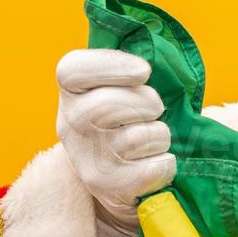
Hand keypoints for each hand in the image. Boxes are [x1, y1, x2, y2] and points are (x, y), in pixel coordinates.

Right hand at [55, 49, 175, 236]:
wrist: (122, 181)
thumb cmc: (132, 122)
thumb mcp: (124, 90)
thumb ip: (134, 70)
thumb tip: (162, 49)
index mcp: (72, 92)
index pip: (73, 70)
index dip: (111, 65)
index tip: (143, 71)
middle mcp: (71, 124)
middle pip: (108, 105)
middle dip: (146, 103)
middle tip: (155, 109)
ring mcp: (87, 158)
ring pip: (138, 138)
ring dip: (160, 136)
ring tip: (153, 140)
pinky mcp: (109, 187)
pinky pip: (155, 167)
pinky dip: (166, 164)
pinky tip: (155, 164)